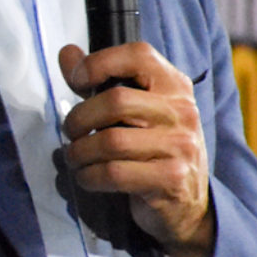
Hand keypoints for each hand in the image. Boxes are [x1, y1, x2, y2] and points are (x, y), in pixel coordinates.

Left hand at [58, 43, 213, 256]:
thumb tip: (67, 53)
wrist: (188, 204)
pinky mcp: (172, 179)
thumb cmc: (152, 147)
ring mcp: (181, 146)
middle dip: (80, 118)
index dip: (99, 62)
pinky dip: (90, 176)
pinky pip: (115, 173)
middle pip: (115, 101)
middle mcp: (182, 111)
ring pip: (111, 141)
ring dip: (80, 152)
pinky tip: (87, 177)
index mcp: (174, 85)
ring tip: (74, 157)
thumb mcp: (132, 109)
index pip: (138, 55)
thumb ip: (99, 80)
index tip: (76, 81)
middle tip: (71, 131)